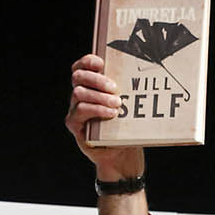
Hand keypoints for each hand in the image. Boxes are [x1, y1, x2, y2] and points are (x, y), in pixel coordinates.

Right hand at [66, 53, 145, 181]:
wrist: (121, 154)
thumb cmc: (125, 126)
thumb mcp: (127, 106)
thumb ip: (125, 90)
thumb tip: (139, 73)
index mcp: (89, 86)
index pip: (81, 67)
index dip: (88, 61)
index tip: (102, 63)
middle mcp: (79, 95)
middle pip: (78, 76)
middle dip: (97, 79)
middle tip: (115, 88)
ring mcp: (75, 109)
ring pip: (79, 93)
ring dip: (99, 96)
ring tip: (117, 104)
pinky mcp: (74, 124)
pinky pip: (80, 110)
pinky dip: (96, 110)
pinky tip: (110, 114)